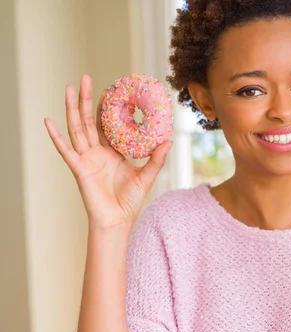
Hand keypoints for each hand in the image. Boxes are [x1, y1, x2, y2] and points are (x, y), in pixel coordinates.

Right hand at [44, 74, 172, 229]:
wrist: (118, 221)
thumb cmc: (130, 201)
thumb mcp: (147, 176)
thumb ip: (156, 158)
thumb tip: (169, 140)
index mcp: (112, 152)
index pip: (107, 124)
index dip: (107, 108)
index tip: (111, 89)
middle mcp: (97, 152)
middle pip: (89, 120)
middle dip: (87, 99)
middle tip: (86, 78)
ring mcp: (86, 159)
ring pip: (77, 128)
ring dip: (72, 108)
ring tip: (69, 88)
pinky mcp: (79, 168)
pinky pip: (65, 150)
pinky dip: (56, 136)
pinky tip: (48, 121)